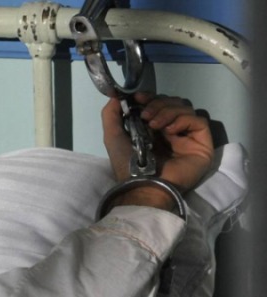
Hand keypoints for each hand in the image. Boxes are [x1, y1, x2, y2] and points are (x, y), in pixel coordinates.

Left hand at [101, 93, 213, 209]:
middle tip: (146, 116)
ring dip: (168, 111)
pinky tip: (169, 131)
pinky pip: (198, 120)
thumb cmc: (127, 164)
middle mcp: (172, 131)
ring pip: (185, 108)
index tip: (139, 98)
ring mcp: (187, 137)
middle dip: (158, 104)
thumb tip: (114, 94)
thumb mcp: (113, 136)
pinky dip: (183, 120)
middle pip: (174, 103)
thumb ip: (111, 115)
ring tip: (154, 126)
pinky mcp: (202, 143)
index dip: (150, 97)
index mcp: (153, 130)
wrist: (142, 185)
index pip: (159, 104)